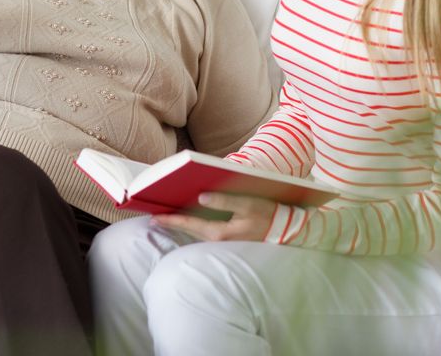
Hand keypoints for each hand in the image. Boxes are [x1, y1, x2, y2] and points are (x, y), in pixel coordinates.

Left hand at [151, 193, 275, 241]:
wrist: (285, 230)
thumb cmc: (267, 215)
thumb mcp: (248, 204)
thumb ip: (224, 201)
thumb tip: (201, 198)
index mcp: (220, 233)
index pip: (189, 225)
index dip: (171, 220)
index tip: (154, 217)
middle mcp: (218, 241)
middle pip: (189, 230)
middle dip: (172, 223)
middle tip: (154, 216)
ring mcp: (223, 243)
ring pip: (196, 233)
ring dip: (182, 225)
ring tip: (168, 216)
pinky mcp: (228, 241)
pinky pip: (205, 232)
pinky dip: (194, 226)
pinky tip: (190, 218)